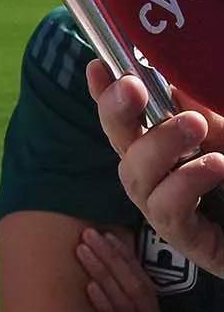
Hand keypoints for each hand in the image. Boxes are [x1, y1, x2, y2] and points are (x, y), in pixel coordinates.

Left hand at [75, 226, 164, 311]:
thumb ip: (122, 302)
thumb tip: (104, 267)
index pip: (141, 281)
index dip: (126, 257)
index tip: (108, 234)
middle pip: (131, 286)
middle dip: (110, 257)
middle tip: (88, 234)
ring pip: (121, 301)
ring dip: (102, 273)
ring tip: (82, 250)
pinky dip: (102, 304)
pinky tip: (89, 286)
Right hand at [87, 62, 223, 278]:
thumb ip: (210, 108)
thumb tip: (173, 81)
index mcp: (183, 149)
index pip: (135, 120)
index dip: (108, 95)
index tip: (99, 64)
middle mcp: (172, 180)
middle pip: (123, 149)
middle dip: (117, 115)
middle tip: (131, 86)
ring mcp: (180, 215)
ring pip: (135, 181)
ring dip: (156, 147)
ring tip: (194, 127)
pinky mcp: (195, 246)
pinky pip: (168, 216)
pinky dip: (183, 186)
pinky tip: (213, 167)